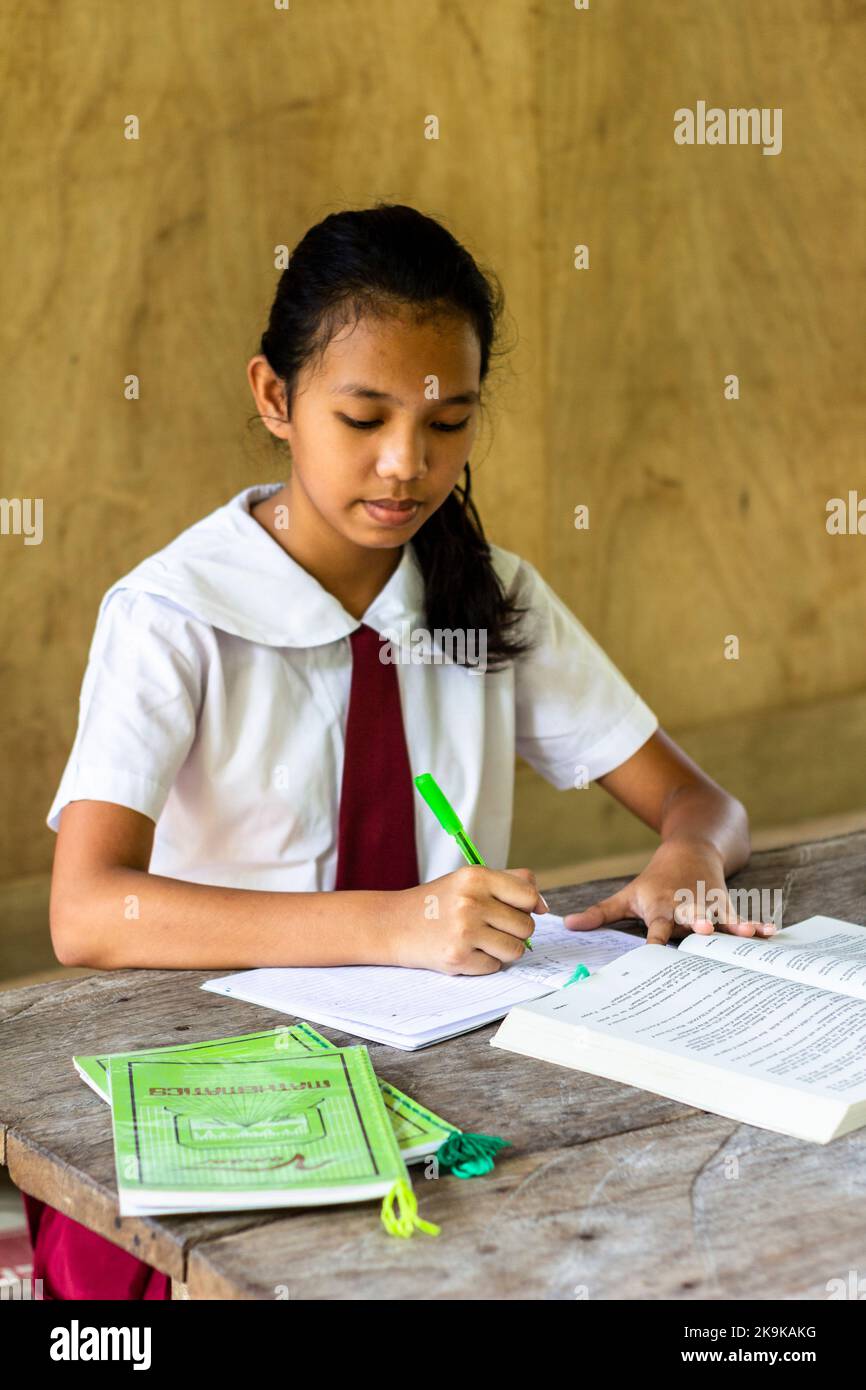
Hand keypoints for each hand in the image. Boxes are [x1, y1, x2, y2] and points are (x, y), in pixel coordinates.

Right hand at [388, 865, 546, 973]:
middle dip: (515, 930)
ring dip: (503, 949)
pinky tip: (466, 950)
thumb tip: (543, 905)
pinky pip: (495, 966)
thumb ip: (509, 882)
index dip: (531, 906)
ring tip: (481, 940)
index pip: (529, 895)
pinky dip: (485, 962)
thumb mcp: (468, 879)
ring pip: (515, 949)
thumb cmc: (438, 902)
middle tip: (492, 926)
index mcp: (476, 877)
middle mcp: (471, 902)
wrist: (393, 924)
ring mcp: (464, 931)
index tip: (520, 910)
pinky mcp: (458, 957)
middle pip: (526, 926)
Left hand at [562, 839, 778, 946]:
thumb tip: (568, 927)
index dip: (655, 940)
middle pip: (690, 918)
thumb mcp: (627, 895)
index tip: (654, 952)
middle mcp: (685, 906)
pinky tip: (770, 933)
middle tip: (704, 931)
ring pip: (720, 918)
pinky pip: (740, 916)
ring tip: (747, 934)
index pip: (655, 927)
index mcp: (659, 907)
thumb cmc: (655, 881)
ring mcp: (707, 904)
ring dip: (733, 926)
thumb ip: (600, 913)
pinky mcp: (725, 904)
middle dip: (697, 925)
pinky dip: (754, 924)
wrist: (690, 848)